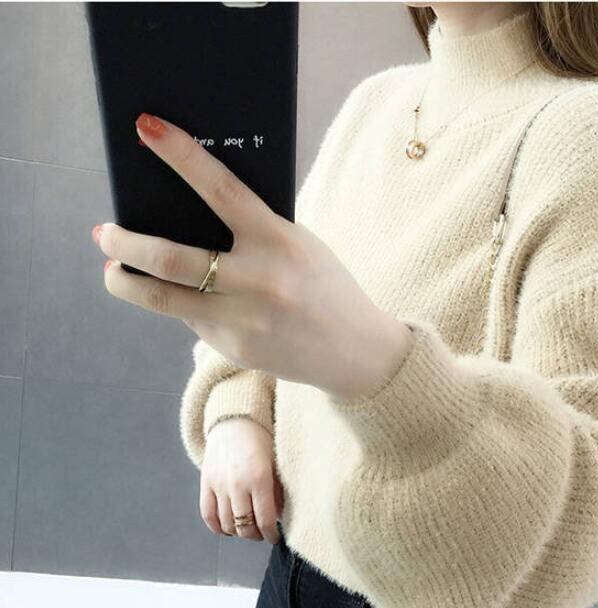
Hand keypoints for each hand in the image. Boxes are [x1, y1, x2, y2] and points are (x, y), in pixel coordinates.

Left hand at [95, 112, 413, 400]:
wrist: (355, 350)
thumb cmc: (325, 286)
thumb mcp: (299, 245)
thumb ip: (253, 230)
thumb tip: (188, 214)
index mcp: (280, 241)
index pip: (221, 189)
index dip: (180, 156)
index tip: (145, 129)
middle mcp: (258, 280)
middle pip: (171, 257)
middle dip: (125, 243)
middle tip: (104, 231)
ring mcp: (243, 319)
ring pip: (163, 299)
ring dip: (125, 281)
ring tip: (113, 269)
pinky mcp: (234, 347)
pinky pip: (190, 319)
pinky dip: (177, 303)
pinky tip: (176, 297)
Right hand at [201, 417, 282, 543]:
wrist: (234, 421)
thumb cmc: (260, 440)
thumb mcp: (276, 463)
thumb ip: (278, 490)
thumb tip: (281, 516)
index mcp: (259, 478)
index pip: (264, 519)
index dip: (270, 535)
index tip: (274, 538)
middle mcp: (237, 484)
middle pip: (244, 526)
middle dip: (255, 535)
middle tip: (261, 534)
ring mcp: (219, 484)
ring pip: (226, 523)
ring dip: (237, 532)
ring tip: (246, 530)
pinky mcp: (205, 482)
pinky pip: (207, 514)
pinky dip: (217, 526)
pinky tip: (226, 528)